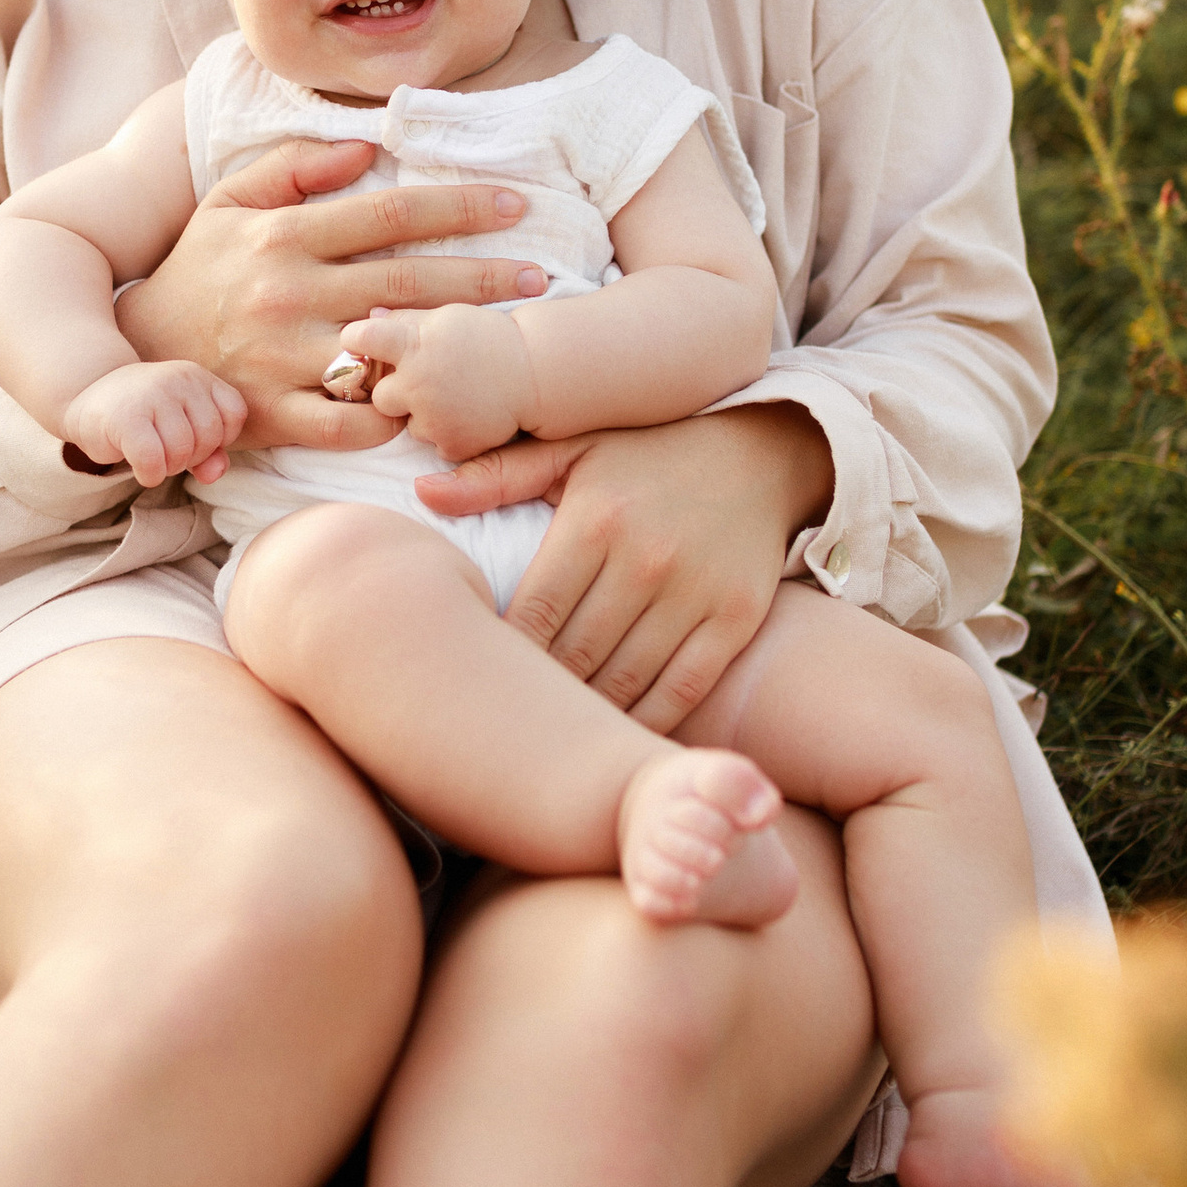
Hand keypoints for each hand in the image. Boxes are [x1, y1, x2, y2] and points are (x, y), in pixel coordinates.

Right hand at [59, 359, 250, 489]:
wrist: (85, 400)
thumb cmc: (142, 417)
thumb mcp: (181, 426)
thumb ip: (209, 451)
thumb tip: (216, 473)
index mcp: (197, 376)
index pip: (234, 413)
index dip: (219, 438)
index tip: (192, 439)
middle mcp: (178, 379)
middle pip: (209, 437)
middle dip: (190, 457)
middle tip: (166, 451)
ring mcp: (152, 394)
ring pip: (182, 452)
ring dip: (168, 468)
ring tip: (151, 456)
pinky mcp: (127, 417)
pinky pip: (153, 461)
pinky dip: (150, 475)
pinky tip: (140, 468)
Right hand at [117, 136, 550, 453]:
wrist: (136, 352)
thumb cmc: (199, 270)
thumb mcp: (230, 201)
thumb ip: (296, 167)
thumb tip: (367, 145)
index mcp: (284, 235)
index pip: (390, 212)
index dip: (459, 206)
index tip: (516, 203)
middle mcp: (287, 294)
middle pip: (406, 279)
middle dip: (481, 277)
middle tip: (539, 276)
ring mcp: (281, 359)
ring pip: (385, 351)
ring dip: (450, 347)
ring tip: (506, 342)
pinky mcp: (273, 416)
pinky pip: (350, 424)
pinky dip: (396, 417)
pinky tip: (439, 406)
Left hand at [339, 303, 534, 461]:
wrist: (537, 370)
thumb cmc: (490, 336)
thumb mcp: (447, 316)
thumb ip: (405, 318)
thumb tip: (370, 317)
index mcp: (412, 343)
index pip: (360, 340)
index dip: (357, 342)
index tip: (362, 343)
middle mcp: (417, 381)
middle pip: (379, 395)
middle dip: (397, 391)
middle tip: (427, 381)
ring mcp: (433, 417)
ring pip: (407, 424)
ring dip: (424, 415)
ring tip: (457, 397)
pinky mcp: (452, 444)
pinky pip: (435, 444)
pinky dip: (449, 434)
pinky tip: (470, 416)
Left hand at [417, 402, 832, 728]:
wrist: (763, 450)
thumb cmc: (650, 451)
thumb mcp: (575, 446)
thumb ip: (499, 474)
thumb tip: (424, 492)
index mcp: (595, 520)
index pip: (533, 614)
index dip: (503, 657)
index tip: (479, 681)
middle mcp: (645, 560)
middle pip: (573, 657)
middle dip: (536, 695)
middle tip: (503, 726)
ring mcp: (694, 594)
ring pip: (623, 681)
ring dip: (586, 717)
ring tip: (552, 739)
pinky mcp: (735, 619)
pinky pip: (682, 690)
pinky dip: (645, 721)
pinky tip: (615, 735)